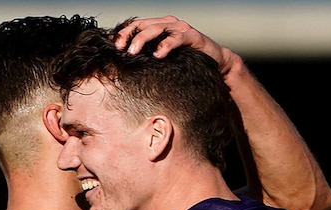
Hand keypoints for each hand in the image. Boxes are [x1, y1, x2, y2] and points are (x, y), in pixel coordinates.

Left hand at [113, 15, 235, 74]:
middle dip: (130, 36)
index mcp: (160, 26)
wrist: (216, 63)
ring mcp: (181, 28)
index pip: (137, 25)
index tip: (114, 46)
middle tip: (121, 49)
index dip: (124, 33)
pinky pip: (177, 38)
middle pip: (144, 25)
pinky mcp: (193, 36)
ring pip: (158, 29)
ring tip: (133, 52)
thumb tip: (126, 64)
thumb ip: (149, 56)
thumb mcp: (165, 58)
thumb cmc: (188, 61)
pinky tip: (158, 54)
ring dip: (143, 40)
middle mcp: (170, 24)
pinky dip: (166, 45)